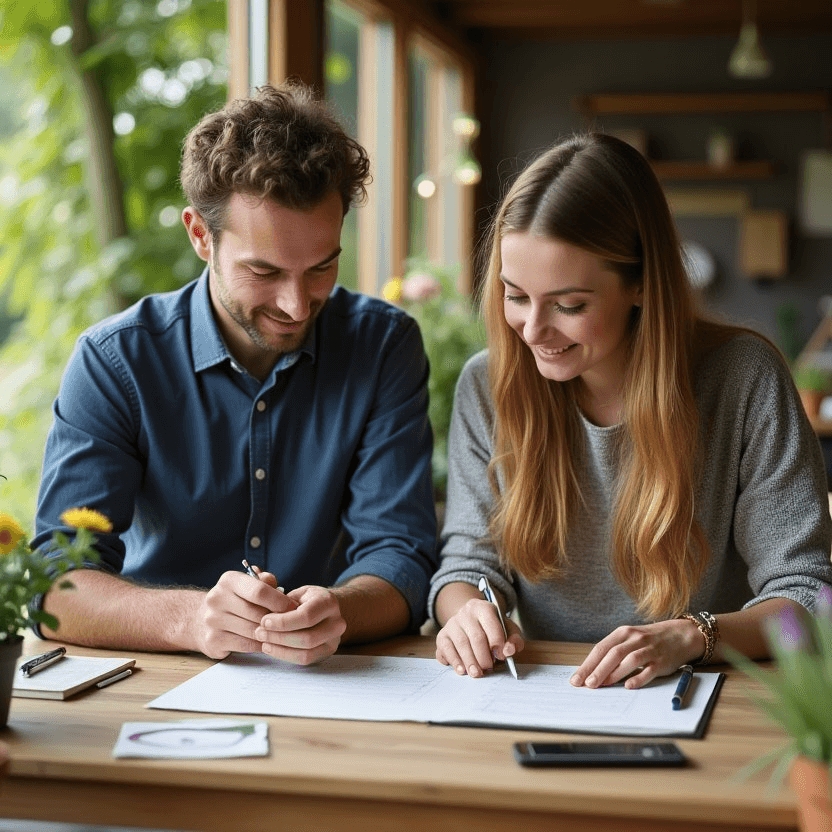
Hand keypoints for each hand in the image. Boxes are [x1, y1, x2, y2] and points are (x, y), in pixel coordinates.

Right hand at [193, 569, 286, 659]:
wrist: (201, 620)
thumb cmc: (235, 600)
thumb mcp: (247, 584)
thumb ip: (264, 582)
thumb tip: (279, 590)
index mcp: (229, 580)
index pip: (259, 591)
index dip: (280, 601)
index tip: (293, 608)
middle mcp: (217, 598)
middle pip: (257, 613)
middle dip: (277, 620)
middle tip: (292, 624)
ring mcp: (213, 620)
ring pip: (252, 631)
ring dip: (270, 634)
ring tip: (281, 633)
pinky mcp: (213, 640)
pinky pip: (245, 645)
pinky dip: (260, 645)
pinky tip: (267, 642)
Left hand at [255, 585, 346, 664]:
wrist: (324, 612)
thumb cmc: (305, 601)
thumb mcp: (296, 592)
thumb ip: (278, 593)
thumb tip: (260, 589)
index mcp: (328, 602)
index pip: (306, 616)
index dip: (283, 621)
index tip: (264, 621)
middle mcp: (337, 622)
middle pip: (307, 637)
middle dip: (279, 636)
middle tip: (259, 632)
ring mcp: (334, 639)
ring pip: (306, 651)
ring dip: (280, 648)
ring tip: (263, 641)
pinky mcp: (327, 652)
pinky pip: (305, 659)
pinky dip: (285, 655)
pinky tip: (271, 648)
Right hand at [435, 597, 523, 677]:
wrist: (470, 622)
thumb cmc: (492, 629)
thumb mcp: (507, 629)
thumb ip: (514, 639)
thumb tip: (509, 651)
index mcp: (483, 607)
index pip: (490, 622)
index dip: (497, 641)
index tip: (502, 656)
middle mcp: (465, 613)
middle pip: (475, 636)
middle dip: (484, 656)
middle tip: (489, 669)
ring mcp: (452, 623)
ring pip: (461, 644)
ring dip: (470, 662)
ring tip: (477, 674)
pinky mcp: (442, 635)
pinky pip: (446, 649)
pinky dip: (454, 661)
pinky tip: (462, 670)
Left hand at [569, 618, 704, 689]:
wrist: (681, 634)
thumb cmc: (649, 640)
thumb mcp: (629, 639)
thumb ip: (613, 652)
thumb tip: (592, 671)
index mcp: (623, 633)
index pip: (601, 648)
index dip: (588, 664)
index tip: (576, 678)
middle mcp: (635, 639)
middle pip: (613, 654)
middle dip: (597, 669)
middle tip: (586, 684)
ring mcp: (649, 649)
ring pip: (629, 660)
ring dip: (614, 673)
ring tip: (601, 685)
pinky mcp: (662, 661)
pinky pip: (649, 670)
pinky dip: (638, 678)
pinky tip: (628, 686)